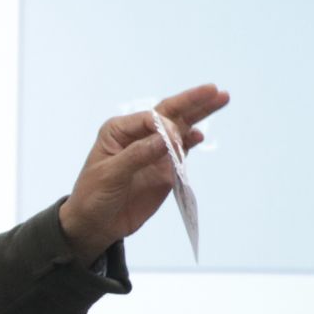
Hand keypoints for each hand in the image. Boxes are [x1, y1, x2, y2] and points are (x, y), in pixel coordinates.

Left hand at [57, 84, 230, 263]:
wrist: (96, 224)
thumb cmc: (93, 195)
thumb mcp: (110, 174)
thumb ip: (138, 155)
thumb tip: (167, 138)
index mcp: (119, 131)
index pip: (150, 118)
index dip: (167, 127)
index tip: (174, 144)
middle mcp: (138, 135)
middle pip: (169, 113)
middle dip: (192, 101)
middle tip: (214, 90)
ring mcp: (153, 151)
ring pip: (179, 128)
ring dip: (199, 114)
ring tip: (221, 99)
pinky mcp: (163, 168)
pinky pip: (181, 150)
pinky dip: (192, 141)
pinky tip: (201, 135)